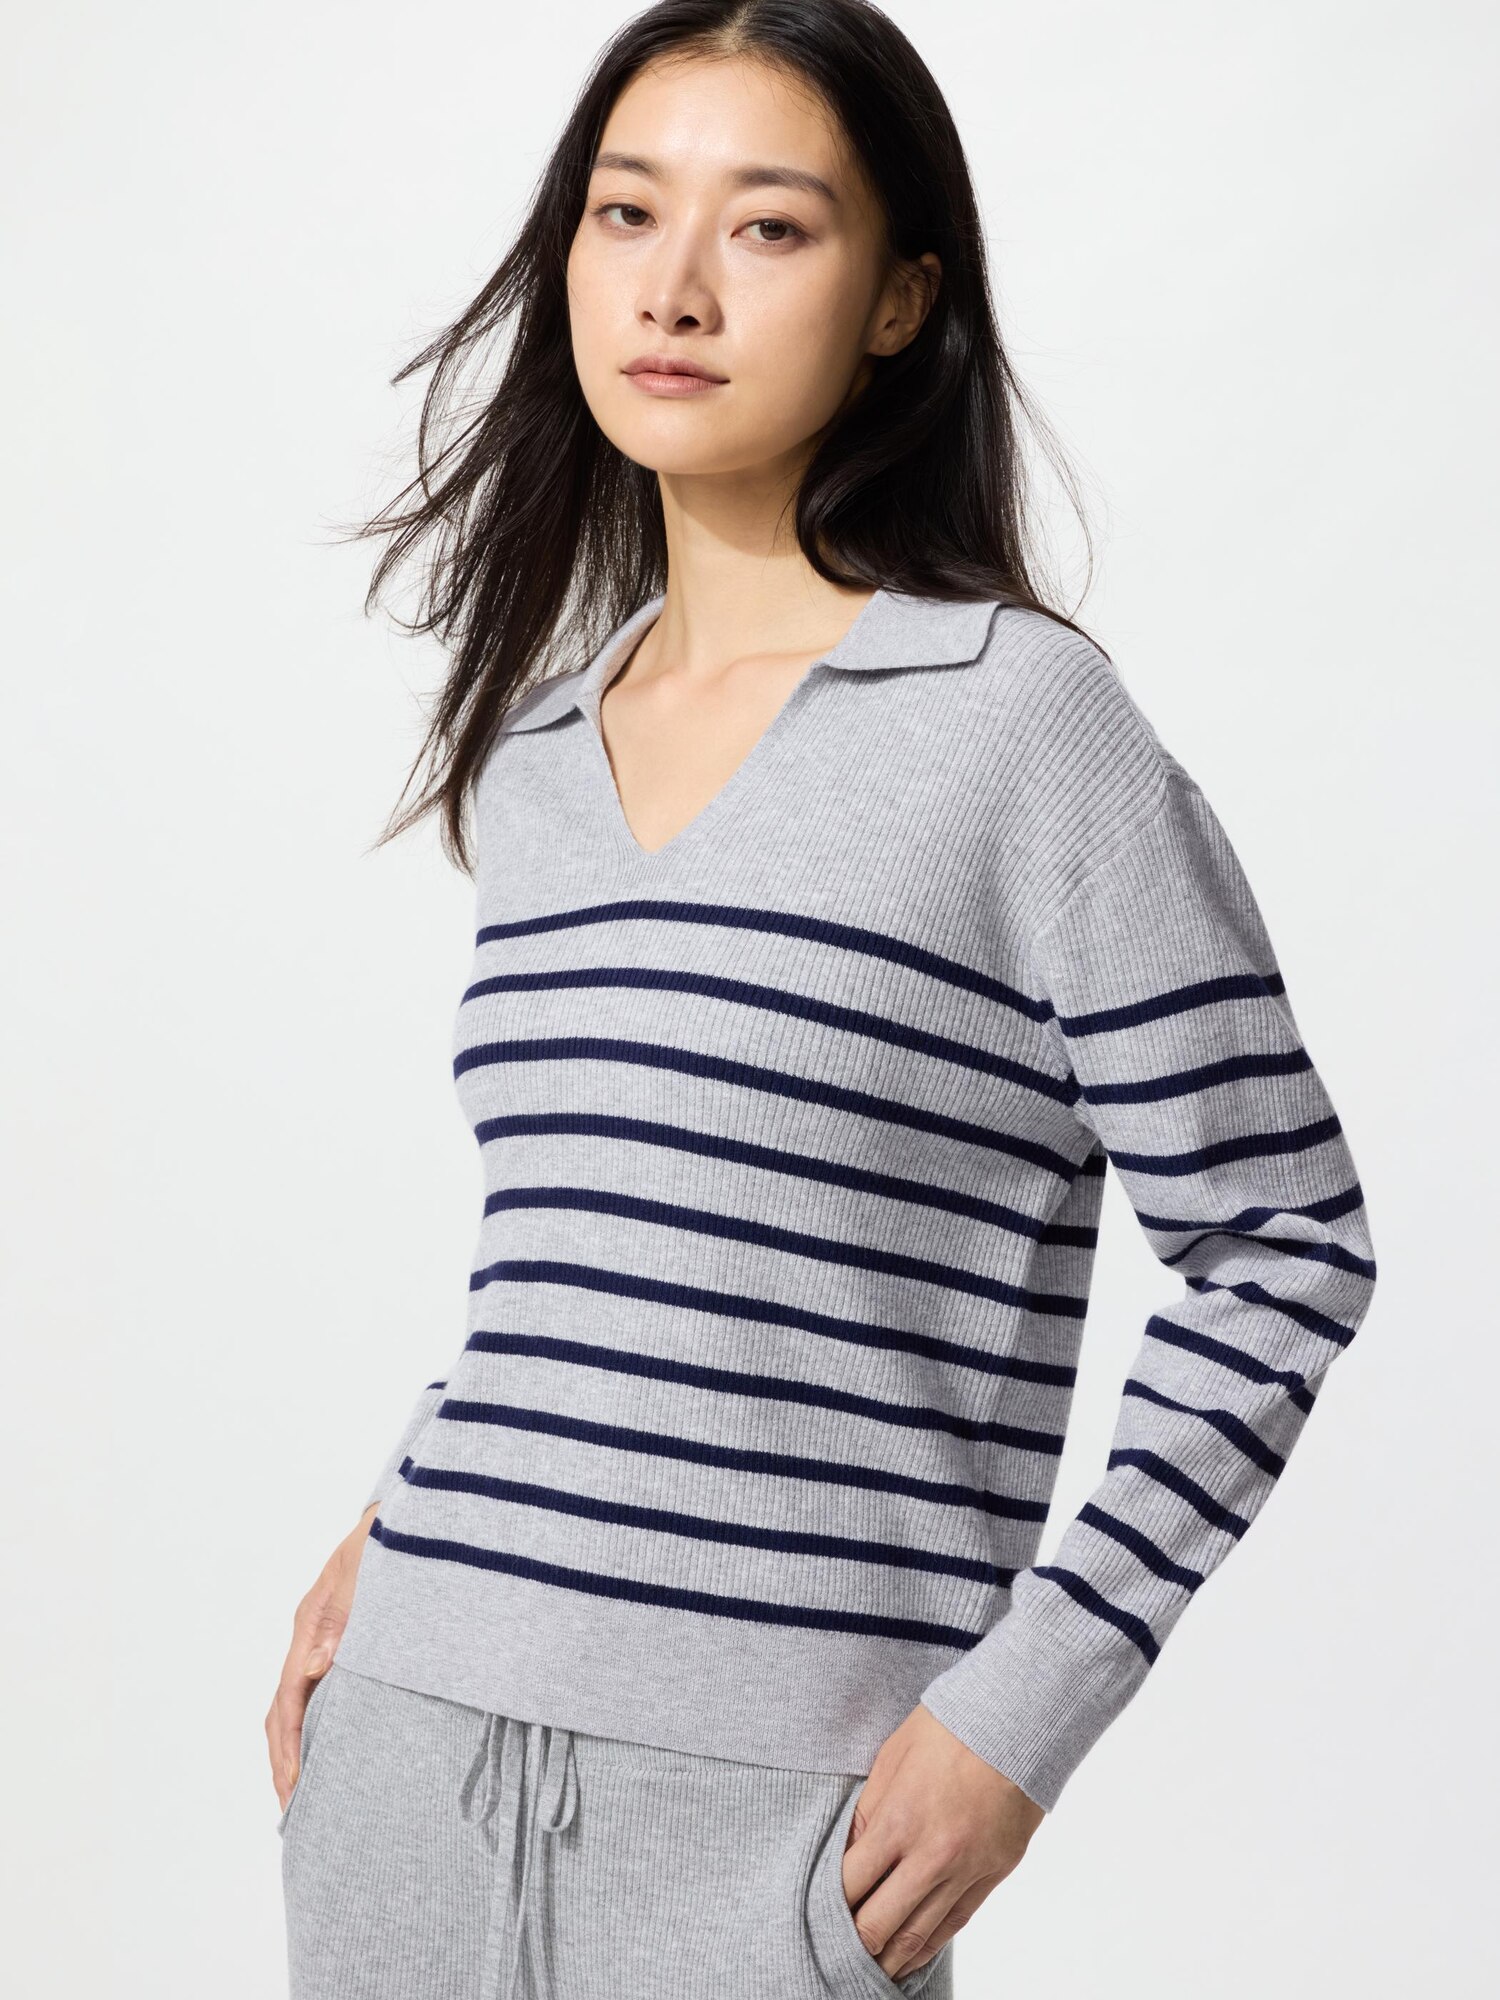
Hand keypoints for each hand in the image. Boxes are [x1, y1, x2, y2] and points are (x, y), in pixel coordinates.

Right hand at [265, 1503, 377, 1813]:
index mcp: (312, 1624)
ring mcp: (326, 1640)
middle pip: (284, 1710)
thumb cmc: (392, 1542)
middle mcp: (312, 1637)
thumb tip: (314, 1669)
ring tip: (306, 1795)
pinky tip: (334, 1751)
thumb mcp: (369, 1575)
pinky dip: (318, 1728)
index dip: (289, 1746)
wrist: (414, 1514)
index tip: (295, 1787)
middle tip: (295, 1810)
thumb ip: (343, 1619)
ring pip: (299, 1705)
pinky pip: (322, 1693)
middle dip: (286, 1760)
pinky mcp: (347, 1642)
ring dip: (299, 1748)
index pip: (288, 1698)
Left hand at [837, 1701, 1046, 1980]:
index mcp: (898, 1820)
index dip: (829, 1905)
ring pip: (919, 1935)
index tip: (815, 1914)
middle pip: (880, 1923)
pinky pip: (955, 1924)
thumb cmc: (949, 1729)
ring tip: (868, 1971)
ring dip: (890, 1959)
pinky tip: (911, 1957)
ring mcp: (965, 1869)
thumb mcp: (891, 1758)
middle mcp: (931, 1854)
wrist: (1017, 1721)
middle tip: (833, 1954)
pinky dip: (929, 1946)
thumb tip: (848, 1854)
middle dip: (854, 1944)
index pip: (850, 1884)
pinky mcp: (992, 1873)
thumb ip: (868, 1811)